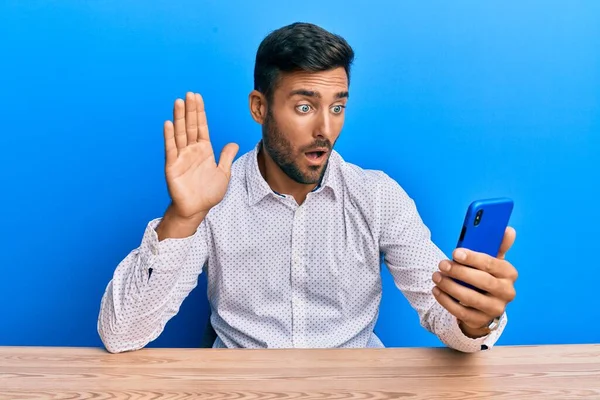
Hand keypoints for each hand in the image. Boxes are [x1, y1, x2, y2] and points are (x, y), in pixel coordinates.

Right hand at [163, 92, 238, 219]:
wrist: (197, 209)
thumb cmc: (208, 193)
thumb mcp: (223, 173)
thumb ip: (226, 157)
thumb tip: (233, 143)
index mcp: (204, 150)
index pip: (202, 127)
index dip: (200, 112)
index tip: (198, 97)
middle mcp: (191, 150)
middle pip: (191, 126)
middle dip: (190, 110)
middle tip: (189, 94)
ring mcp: (181, 156)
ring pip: (180, 133)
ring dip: (179, 117)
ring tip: (178, 102)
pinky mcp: (172, 165)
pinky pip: (171, 148)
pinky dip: (169, 136)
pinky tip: (168, 123)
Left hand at [432, 227, 517, 337]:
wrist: (484, 305)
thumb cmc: (485, 275)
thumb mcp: (491, 260)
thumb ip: (496, 244)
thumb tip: (508, 230)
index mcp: (509, 273)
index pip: (491, 264)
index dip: (472, 257)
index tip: (455, 252)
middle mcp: (506, 292)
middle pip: (481, 281)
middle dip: (459, 271)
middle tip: (441, 264)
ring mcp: (495, 309)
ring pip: (470, 297)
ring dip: (449, 286)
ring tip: (436, 276)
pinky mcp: (481, 321)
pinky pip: (461, 312)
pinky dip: (446, 301)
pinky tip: (436, 290)